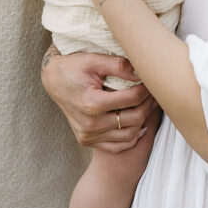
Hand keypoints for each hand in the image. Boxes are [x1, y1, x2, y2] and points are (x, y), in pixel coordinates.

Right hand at [41, 47, 157, 152]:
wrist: (53, 80)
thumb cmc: (73, 67)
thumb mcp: (94, 60)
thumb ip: (118, 65)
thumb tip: (141, 72)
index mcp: (92, 103)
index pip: (131, 99)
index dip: (146, 90)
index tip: (151, 82)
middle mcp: (90, 124)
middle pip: (133, 119)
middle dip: (148, 105)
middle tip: (154, 94)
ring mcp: (88, 135)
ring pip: (128, 135)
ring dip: (142, 121)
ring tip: (148, 106)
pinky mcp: (86, 140)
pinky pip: (116, 147)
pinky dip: (130, 139)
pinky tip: (139, 126)